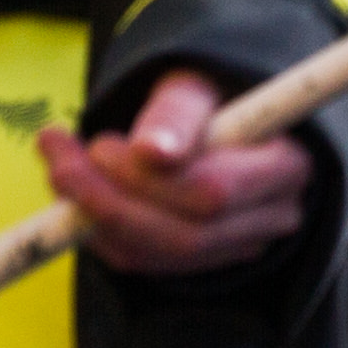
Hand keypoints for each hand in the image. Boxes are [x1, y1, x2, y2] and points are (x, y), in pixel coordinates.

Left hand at [36, 68, 312, 275]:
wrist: (220, 115)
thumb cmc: (212, 94)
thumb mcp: (197, 83)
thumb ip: (176, 112)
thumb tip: (150, 150)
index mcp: (287, 166)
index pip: (214, 193)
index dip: (149, 182)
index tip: (100, 146)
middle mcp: (271, 217)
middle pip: (185, 234)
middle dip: (112, 200)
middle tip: (63, 158)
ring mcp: (238, 247)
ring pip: (158, 255)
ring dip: (96, 216)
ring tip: (61, 165)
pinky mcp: (200, 263)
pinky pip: (142, 262)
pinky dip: (100, 232)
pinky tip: (77, 193)